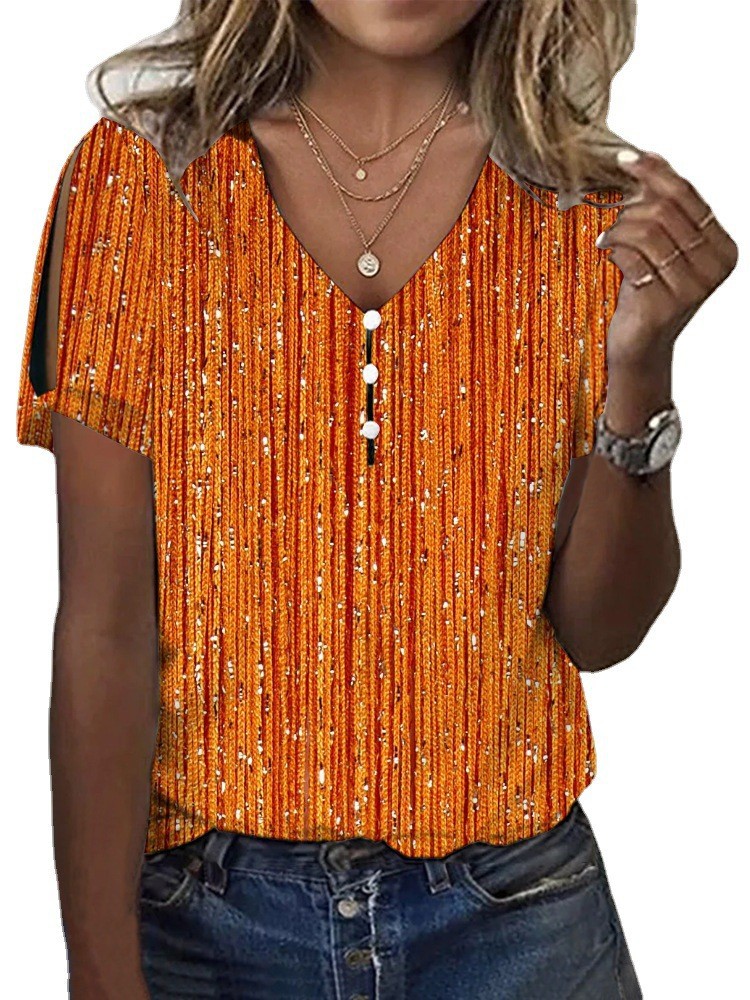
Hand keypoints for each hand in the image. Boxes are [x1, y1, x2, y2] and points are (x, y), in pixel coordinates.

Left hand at [595, 150, 737, 369]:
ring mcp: (692, 287)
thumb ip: (663, 208)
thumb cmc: (647, 293)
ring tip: (608, 239)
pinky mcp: (664, 304)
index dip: (654, 171)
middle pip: (666, 210)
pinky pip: (631, 258)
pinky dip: (613, 250)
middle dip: (630, 207)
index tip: (625, 158)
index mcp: (722, 247)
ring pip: (647, 231)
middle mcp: (714, 266)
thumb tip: (645, 156)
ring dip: (619, 230)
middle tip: (612, 216)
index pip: (687, 195)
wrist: (639, 346)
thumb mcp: (662, 247)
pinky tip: (607, 254)